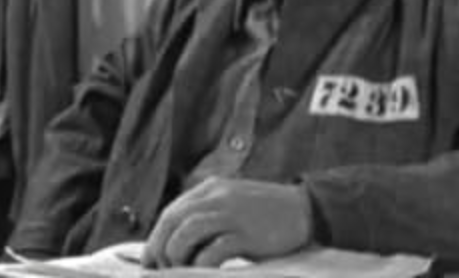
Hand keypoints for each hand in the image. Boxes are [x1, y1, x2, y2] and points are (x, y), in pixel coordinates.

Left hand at [143, 178, 314, 268]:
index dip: (156, 238)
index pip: (171, 213)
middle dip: (160, 248)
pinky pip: (215, 249)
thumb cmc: (265, 215)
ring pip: (188, 232)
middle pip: (174, 220)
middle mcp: (217, 198)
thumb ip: (207, 215)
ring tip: (179, 271)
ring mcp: (232, 214)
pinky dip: (202, 264)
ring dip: (176, 254)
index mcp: (210, 189)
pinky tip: (203, 273)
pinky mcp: (248, 234)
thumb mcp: (231, 205)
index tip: (150, 260)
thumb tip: (175, 243)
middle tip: (159, 270)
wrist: (307, 210)